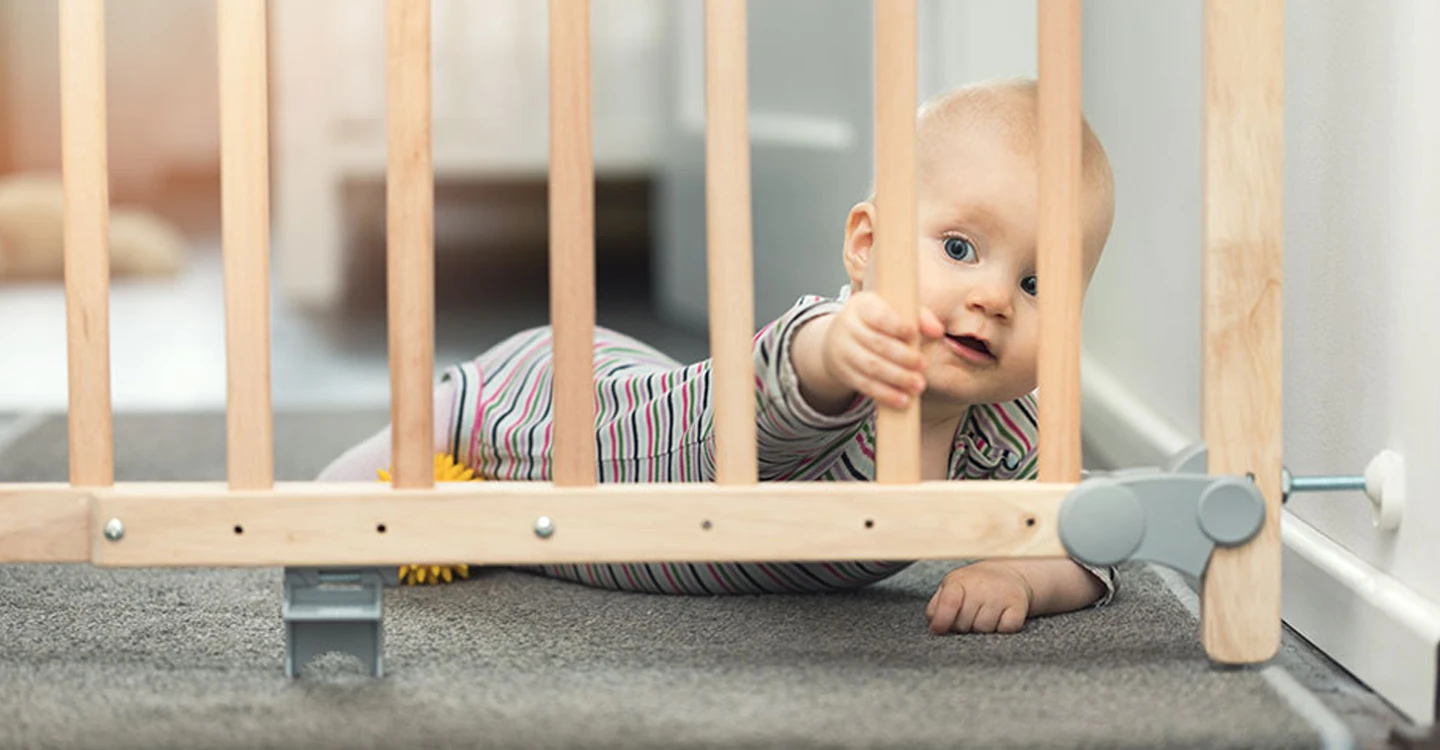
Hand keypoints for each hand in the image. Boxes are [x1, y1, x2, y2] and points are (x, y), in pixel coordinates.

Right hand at [819, 291, 944, 409]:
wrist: (838, 338)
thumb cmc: (875, 322)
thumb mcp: (892, 310)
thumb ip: (918, 316)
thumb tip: (937, 330)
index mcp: (862, 306)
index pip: (878, 315)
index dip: (895, 325)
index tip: (912, 333)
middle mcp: (849, 327)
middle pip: (876, 344)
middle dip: (902, 356)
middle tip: (922, 364)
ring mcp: (844, 351)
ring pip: (871, 367)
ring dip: (897, 378)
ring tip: (918, 385)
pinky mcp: (845, 373)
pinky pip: (865, 385)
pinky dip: (885, 394)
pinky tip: (903, 400)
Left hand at [925, 561, 1032, 634]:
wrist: (1008, 574)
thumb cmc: (973, 586)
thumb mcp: (950, 588)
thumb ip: (936, 607)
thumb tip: (934, 626)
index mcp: (959, 581)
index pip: (949, 602)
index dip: (942, 620)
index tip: (938, 629)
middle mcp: (981, 587)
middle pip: (964, 624)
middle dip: (963, 626)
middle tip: (969, 614)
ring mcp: (1001, 596)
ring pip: (984, 629)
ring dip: (982, 629)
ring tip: (984, 614)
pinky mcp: (1018, 606)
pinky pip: (1006, 629)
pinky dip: (1002, 629)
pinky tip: (1000, 618)